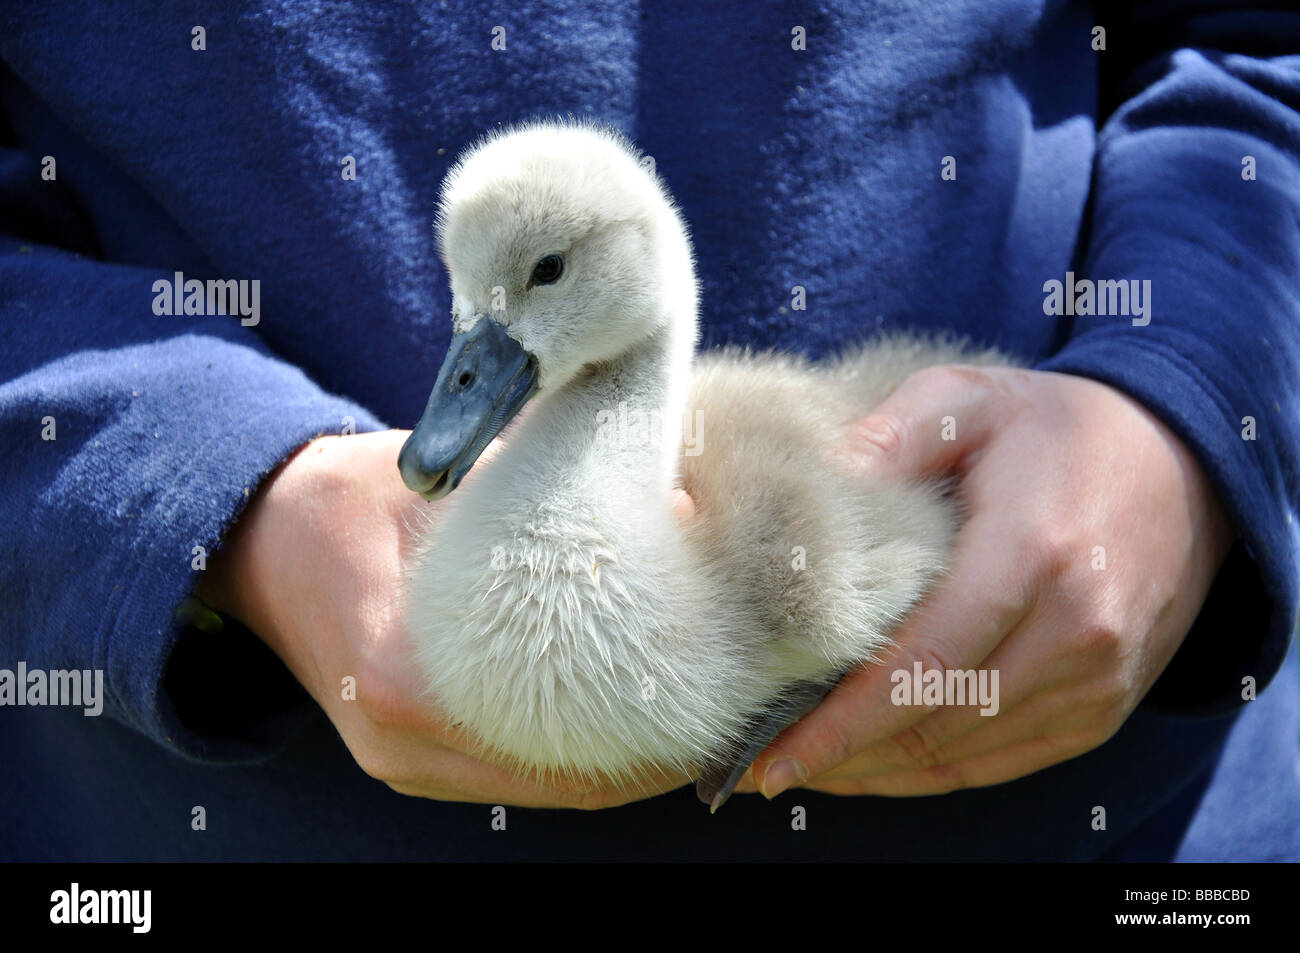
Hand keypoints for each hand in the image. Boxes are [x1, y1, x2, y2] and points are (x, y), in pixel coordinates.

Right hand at [198, 429, 686, 807]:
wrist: (262, 534)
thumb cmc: (353, 496)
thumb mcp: (451, 481)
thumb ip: (557, 494)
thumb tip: (680, 503)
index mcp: (403, 675)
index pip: (557, 731)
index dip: (648, 722)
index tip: (717, 695)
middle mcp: (400, 741)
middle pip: (560, 779)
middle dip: (652, 752)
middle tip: (726, 712)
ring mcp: (400, 762)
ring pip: (541, 790)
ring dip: (619, 762)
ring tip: (691, 719)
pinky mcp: (406, 759)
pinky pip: (510, 778)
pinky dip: (573, 758)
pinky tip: (624, 721)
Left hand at [733, 365, 1233, 798]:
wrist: (1181, 466)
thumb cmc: (1055, 430)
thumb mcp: (972, 398)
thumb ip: (896, 431)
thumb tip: (825, 473)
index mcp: (1031, 556)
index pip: (921, 667)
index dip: (841, 723)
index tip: (770, 755)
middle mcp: (1074, 632)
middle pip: (936, 724)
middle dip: (843, 756)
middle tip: (766, 763)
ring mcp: (1097, 680)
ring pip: (965, 755)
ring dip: (880, 772)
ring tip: (808, 767)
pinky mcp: (1103, 707)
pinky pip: (1005, 761)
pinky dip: (934, 773)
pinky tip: (877, 766)